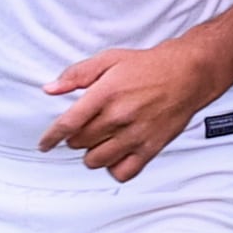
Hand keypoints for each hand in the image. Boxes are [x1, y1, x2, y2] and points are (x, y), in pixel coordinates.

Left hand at [39, 37, 217, 180]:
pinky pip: (122, 172)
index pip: (68, 124)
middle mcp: (119, 117)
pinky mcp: (150, 148)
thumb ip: (77, 74)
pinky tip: (115, 154)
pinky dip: (114, 168)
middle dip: (76, 138)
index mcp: (105, 94)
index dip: (50, 138)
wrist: (188, 74)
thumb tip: (50, 89)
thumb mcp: (109, 60)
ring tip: (100, 140)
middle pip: (79, 143)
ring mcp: (135, 135)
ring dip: (92, 153)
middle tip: (85, 128)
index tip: (44, 144)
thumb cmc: (149, 67)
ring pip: (96, 161)